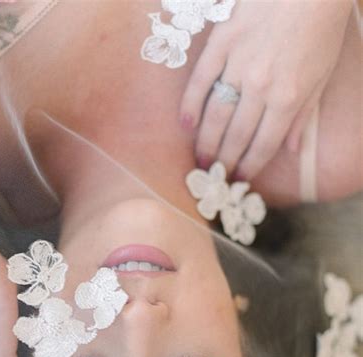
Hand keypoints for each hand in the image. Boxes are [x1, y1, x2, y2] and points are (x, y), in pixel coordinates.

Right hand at [180, 0, 352, 179]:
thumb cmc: (320, 26)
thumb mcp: (322, 74)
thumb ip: (304, 115)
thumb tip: (291, 150)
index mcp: (288, 98)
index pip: (263, 145)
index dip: (250, 166)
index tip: (239, 179)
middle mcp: (261, 87)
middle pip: (236, 136)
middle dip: (224, 160)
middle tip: (214, 174)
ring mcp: (238, 64)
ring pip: (216, 114)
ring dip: (205, 141)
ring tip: (200, 159)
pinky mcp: (222, 41)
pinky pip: (201, 79)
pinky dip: (191, 103)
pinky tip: (185, 124)